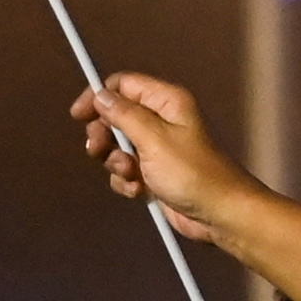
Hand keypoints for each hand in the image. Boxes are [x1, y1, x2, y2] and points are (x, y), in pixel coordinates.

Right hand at [70, 72, 254, 241]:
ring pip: (118, 146)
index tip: (79, 115)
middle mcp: (164, 120)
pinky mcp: (156, 173)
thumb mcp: (154, 139)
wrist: (221, 215)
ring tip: (132, 175)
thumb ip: (124, 115)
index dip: (99, 97)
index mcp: (168, 102)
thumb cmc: (194, 174)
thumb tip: (101, 95)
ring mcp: (159, 148)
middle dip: (104, 135)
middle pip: (116, 116)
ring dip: (116, 163)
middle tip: (99, 150)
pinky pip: (127, 171)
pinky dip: (127, 181)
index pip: (124, 85)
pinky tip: (139, 191)